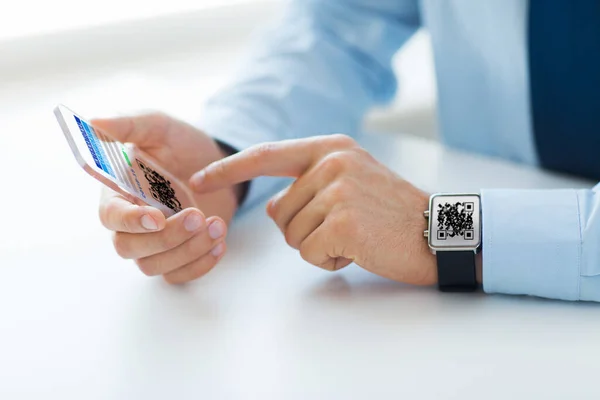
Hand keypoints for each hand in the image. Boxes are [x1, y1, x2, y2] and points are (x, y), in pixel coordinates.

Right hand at [94, 113, 238, 283]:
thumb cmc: (181, 144)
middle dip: (166, 237)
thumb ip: (128, 125)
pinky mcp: (178, 255)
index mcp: (119, 192)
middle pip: (130, 248)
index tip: (157, 217)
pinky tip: (220, 243)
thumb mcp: (158, 127)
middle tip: (197, 215)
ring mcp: (155, 242)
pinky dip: (201, 265)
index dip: (129, 221)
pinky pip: (179, 276)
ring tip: (218, 225)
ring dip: (188, 251)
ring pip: (155, 266)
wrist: (217, 163)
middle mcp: (132, 223)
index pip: (110, 216)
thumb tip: (92, 123)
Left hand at [190, 135, 436, 284]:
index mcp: (331, 147)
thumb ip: (309, 184)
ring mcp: (338, 190)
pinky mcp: (343, 221)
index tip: (199, 179)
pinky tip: (359, 250)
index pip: (267, 155)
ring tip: (356, 236)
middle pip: (278, 211)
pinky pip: (309, 253)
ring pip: (292, 234)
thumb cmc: (393, 212)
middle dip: (302, 229)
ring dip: (318, 245)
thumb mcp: (352, 180)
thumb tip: (271, 208)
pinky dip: (329, 261)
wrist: (441, 231)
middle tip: (346, 227)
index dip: (230, 168)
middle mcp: (332, 162)